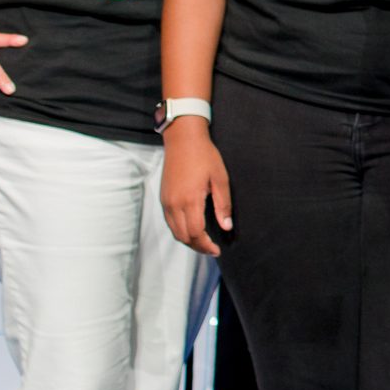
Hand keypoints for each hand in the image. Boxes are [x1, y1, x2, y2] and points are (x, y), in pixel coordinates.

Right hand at [160, 122, 230, 256]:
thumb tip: (226, 226)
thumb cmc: (205, 156)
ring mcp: (166, 201)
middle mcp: (174, 204)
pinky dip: (180, 230)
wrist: (183, 140)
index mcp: (189, 200)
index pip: (195, 233)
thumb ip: (223, 205)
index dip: (206, 245)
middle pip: (183, 236)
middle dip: (198, 246)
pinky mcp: (163, 198)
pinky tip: (192, 229)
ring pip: (175, 231)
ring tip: (204, 242)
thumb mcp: (221, 179)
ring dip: (188, 240)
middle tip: (212, 249)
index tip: (217, 250)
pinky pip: (170, 222)